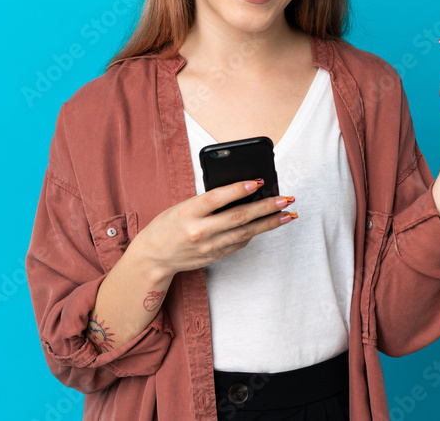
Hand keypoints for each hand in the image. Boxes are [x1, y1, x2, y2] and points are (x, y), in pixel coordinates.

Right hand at [132, 179, 296, 277]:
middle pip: (238, 218)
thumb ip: (207, 201)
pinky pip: (239, 244)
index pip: (216, 198)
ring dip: (268, 223)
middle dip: (265, 208)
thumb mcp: (181, 207)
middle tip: (285, 199)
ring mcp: (208, 247)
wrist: (153, 258)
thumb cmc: (167, 225)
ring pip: (244, 234)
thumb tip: (240, 191)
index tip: (259, 182)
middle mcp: (198, 231)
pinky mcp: (214, 257)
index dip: (239, 189)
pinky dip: (254, 233)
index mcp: (187, 213)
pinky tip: (266, 225)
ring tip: (287, 214)